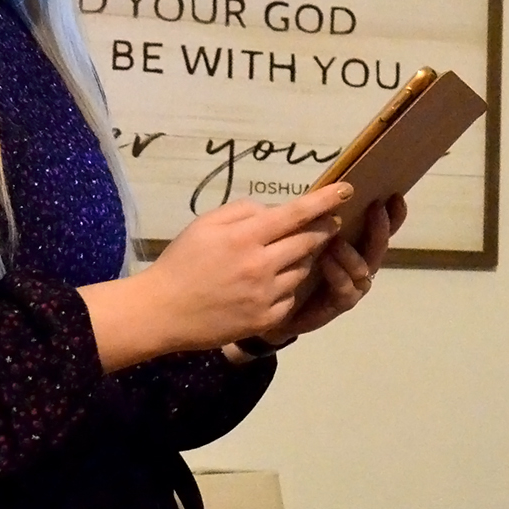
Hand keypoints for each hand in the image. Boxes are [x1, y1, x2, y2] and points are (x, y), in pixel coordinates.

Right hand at [78, 183, 349, 370]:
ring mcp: (266, 295)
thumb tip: (273, 211)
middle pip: (309, 242)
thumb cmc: (182, 262)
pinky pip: (292, 296)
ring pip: (303, 269)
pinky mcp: (266, 318)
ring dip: (305, 258)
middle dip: (324, 229)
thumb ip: (242, 211)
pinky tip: (273, 284)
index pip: (295, 214)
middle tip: (331, 222)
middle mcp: (261, 265)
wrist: (162, 311)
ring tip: (289, 254)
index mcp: (245, 237)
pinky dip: (288, 286)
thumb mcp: (205, 224)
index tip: (347, 190)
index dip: (324, 200)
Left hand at [250, 194, 405, 347]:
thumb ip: (311, 216)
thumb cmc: (288, 262)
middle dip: (380, 228)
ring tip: (336, 241)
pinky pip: (346, 290)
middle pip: (379, 246)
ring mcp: (353, 285)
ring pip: (364, 269)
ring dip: (352, 254)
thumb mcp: (298, 232)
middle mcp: (360, 263)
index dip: (393, 214)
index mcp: (355, 243)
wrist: (272, 303)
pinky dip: (338, 275)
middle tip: (375, 209)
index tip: (395, 195)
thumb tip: (321, 190)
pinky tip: (326, 262)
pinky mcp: (339, 303)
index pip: (381, 227)